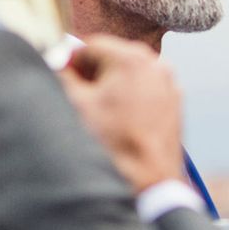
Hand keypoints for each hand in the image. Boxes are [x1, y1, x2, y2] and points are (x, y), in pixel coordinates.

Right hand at [57, 36, 185, 193]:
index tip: (61, 79)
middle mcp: (157, 65)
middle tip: (78, 99)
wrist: (150, 183)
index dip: (70, 62)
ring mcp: (169, 85)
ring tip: (99, 115)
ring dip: (109, 89)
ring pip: (127, 76)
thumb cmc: (113, 145)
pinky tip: (118, 123)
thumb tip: (54, 61)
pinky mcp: (174, 105)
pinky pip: (143, 92)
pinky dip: (128, 100)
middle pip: (110, 59)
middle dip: (91, 75)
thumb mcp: (75, 104)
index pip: (89, 46)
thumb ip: (60, 74)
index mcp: (132, 58)